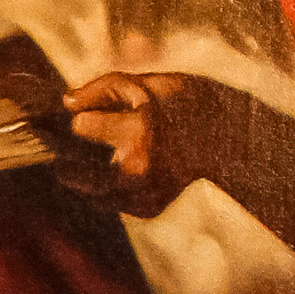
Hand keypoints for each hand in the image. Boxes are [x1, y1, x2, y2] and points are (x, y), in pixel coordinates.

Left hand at [56, 71, 261, 216]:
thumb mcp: (142, 83)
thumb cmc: (181, 103)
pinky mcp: (147, 210)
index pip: (80, 127)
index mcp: (137, 134)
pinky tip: (125, 170)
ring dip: (87, 174)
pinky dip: (108, 187)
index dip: (88, 116)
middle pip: (71, 173)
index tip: (99, 114)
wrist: (229, 137)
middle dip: (73, 154)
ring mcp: (143, 196)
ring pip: (86, 191)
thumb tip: (65, 103)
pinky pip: (107, 202)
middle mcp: (138, 171)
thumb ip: (99, 89)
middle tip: (90, 141)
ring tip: (107, 155)